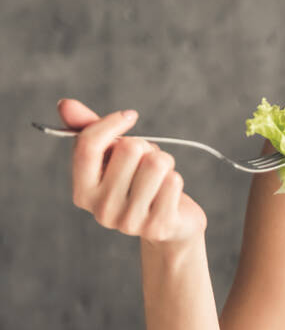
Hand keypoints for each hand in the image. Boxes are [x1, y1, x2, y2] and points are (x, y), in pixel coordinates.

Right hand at [58, 99, 206, 247]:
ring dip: (164, 162)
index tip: (129, 116)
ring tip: (159, 178)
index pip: (88, 146)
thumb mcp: (114, 156)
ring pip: (156, 162)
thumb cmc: (138, 182)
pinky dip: (175, 179)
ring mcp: (128, 220)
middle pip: (130, 148)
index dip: (110, 123)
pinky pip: (173, 181)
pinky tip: (169, 194)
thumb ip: (91, 131)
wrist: (169, 223)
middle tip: (146, 165)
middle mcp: (101, 209)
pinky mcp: (157, 226)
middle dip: (146, 148)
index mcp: (83, 191)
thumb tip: (64, 104)